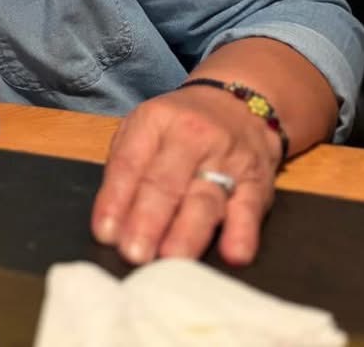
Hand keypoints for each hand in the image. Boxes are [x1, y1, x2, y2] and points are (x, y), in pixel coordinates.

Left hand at [91, 85, 282, 265]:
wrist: (238, 104)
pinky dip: (243, 232)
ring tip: (171, 259)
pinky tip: (233, 253)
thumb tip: (111, 223)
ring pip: (205, 199)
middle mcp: (192, 137)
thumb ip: (124, 168)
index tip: (105, 233)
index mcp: (155, 121)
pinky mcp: (257, 182)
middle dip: (148, 221)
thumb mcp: (142, 128)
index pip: (130, 162)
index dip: (115, 199)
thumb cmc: (178, 125)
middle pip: (166, 183)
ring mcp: (227, 160)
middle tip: (134, 253)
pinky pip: (249, 208)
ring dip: (187, 233)